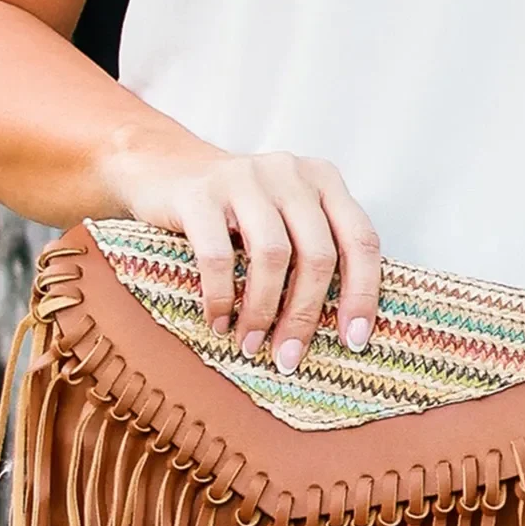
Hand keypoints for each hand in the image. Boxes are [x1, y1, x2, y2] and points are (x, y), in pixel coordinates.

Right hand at [103, 133, 381, 373]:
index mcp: (323, 181)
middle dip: (304, 315)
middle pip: (317, 255)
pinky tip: (218, 321)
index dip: (362, 294)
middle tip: (288, 357)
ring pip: (272, 257)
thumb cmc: (235, 211)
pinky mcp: (200, 194)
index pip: (360, 240)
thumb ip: (315, 249)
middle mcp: (290, 173)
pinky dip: (221, 297)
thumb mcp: (284, 217)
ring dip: (262, 312)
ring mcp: (245, 178)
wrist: (162, 168)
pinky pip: (218, 256)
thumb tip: (342, 329)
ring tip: (250, 344)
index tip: (353, 341)